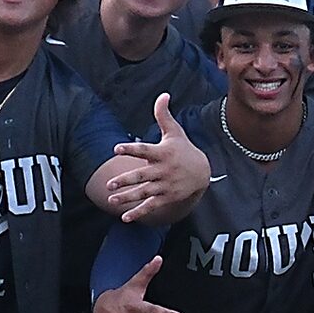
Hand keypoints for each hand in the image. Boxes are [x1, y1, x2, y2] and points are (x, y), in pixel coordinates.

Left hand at [104, 91, 215, 219]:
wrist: (202, 173)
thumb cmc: (183, 149)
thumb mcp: (175, 132)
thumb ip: (164, 115)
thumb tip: (163, 94)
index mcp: (162, 153)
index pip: (144, 150)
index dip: (130, 148)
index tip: (116, 148)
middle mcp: (163, 170)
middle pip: (142, 175)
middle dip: (126, 180)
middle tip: (111, 183)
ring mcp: (165, 186)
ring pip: (144, 192)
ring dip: (127, 197)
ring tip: (112, 200)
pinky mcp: (166, 197)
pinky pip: (151, 206)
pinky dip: (139, 213)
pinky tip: (125, 218)